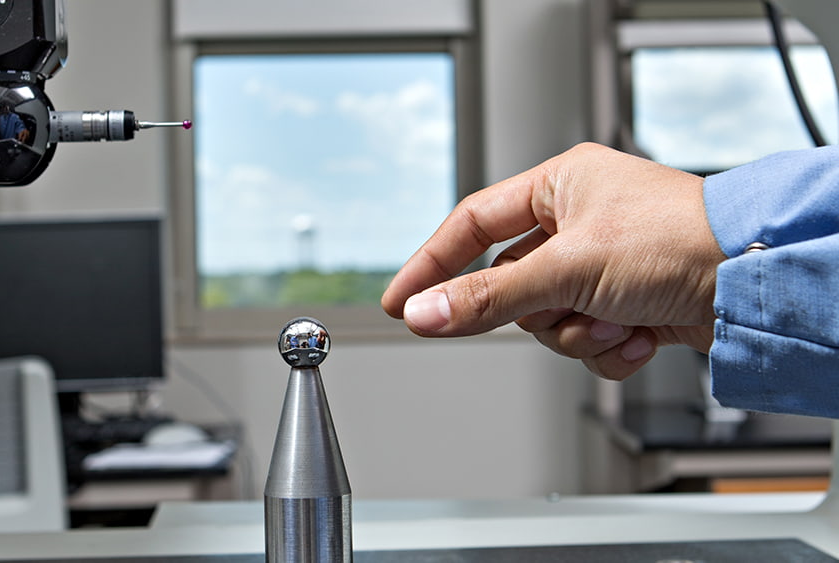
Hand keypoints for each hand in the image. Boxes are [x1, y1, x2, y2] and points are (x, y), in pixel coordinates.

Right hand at [381, 143, 726, 379]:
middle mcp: (577, 223)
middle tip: (564, 308)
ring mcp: (601, 266)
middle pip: (511, 286)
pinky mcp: (624, 304)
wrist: (755, 280)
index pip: (472, 225)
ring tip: (617, 319)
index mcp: (559, 186)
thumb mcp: (567, 266)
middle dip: (541, 310)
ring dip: (579, 333)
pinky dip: (607, 348)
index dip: (432, 264)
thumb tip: (424, 314)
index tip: (402, 300)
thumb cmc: (679, 240)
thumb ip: (487, 296)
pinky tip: (639, 333)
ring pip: (547, 321)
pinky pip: (583, 340)